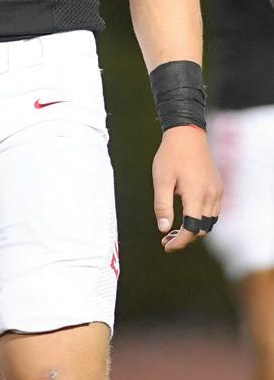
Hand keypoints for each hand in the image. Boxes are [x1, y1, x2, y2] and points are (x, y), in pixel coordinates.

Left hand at [152, 126, 221, 252]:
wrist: (187, 134)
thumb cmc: (171, 155)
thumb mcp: (161, 179)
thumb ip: (162, 205)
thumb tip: (163, 228)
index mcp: (196, 194)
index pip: (192, 229)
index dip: (179, 242)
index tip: (166, 246)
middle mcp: (211, 195)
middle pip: (202, 229)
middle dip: (185, 238)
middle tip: (166, 239)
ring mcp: (217, 191)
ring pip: (209, 222)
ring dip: (194, 229)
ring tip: (174, 230)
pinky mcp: (218, 187)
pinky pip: (213, 211)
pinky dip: (201, 219)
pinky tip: (187, 215)